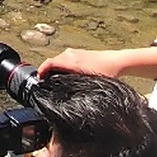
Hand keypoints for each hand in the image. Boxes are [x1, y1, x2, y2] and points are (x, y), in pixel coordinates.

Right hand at [37, 46, 156, 81]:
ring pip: (59, 60)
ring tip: (53, 80)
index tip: (37, 79)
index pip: (50, 63)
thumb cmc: (108, 72)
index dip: (41, 71)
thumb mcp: (92, 83)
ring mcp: (75, 53)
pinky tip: (66, 76)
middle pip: (53, 61)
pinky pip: (65, 59)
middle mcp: (71, 54)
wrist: (119, 61)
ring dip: (54, 68)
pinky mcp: (80, 54)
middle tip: (44, 84)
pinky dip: (61, 66)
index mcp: (71, 61)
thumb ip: (79, 88)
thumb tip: (71, 103)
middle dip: (46, 71)